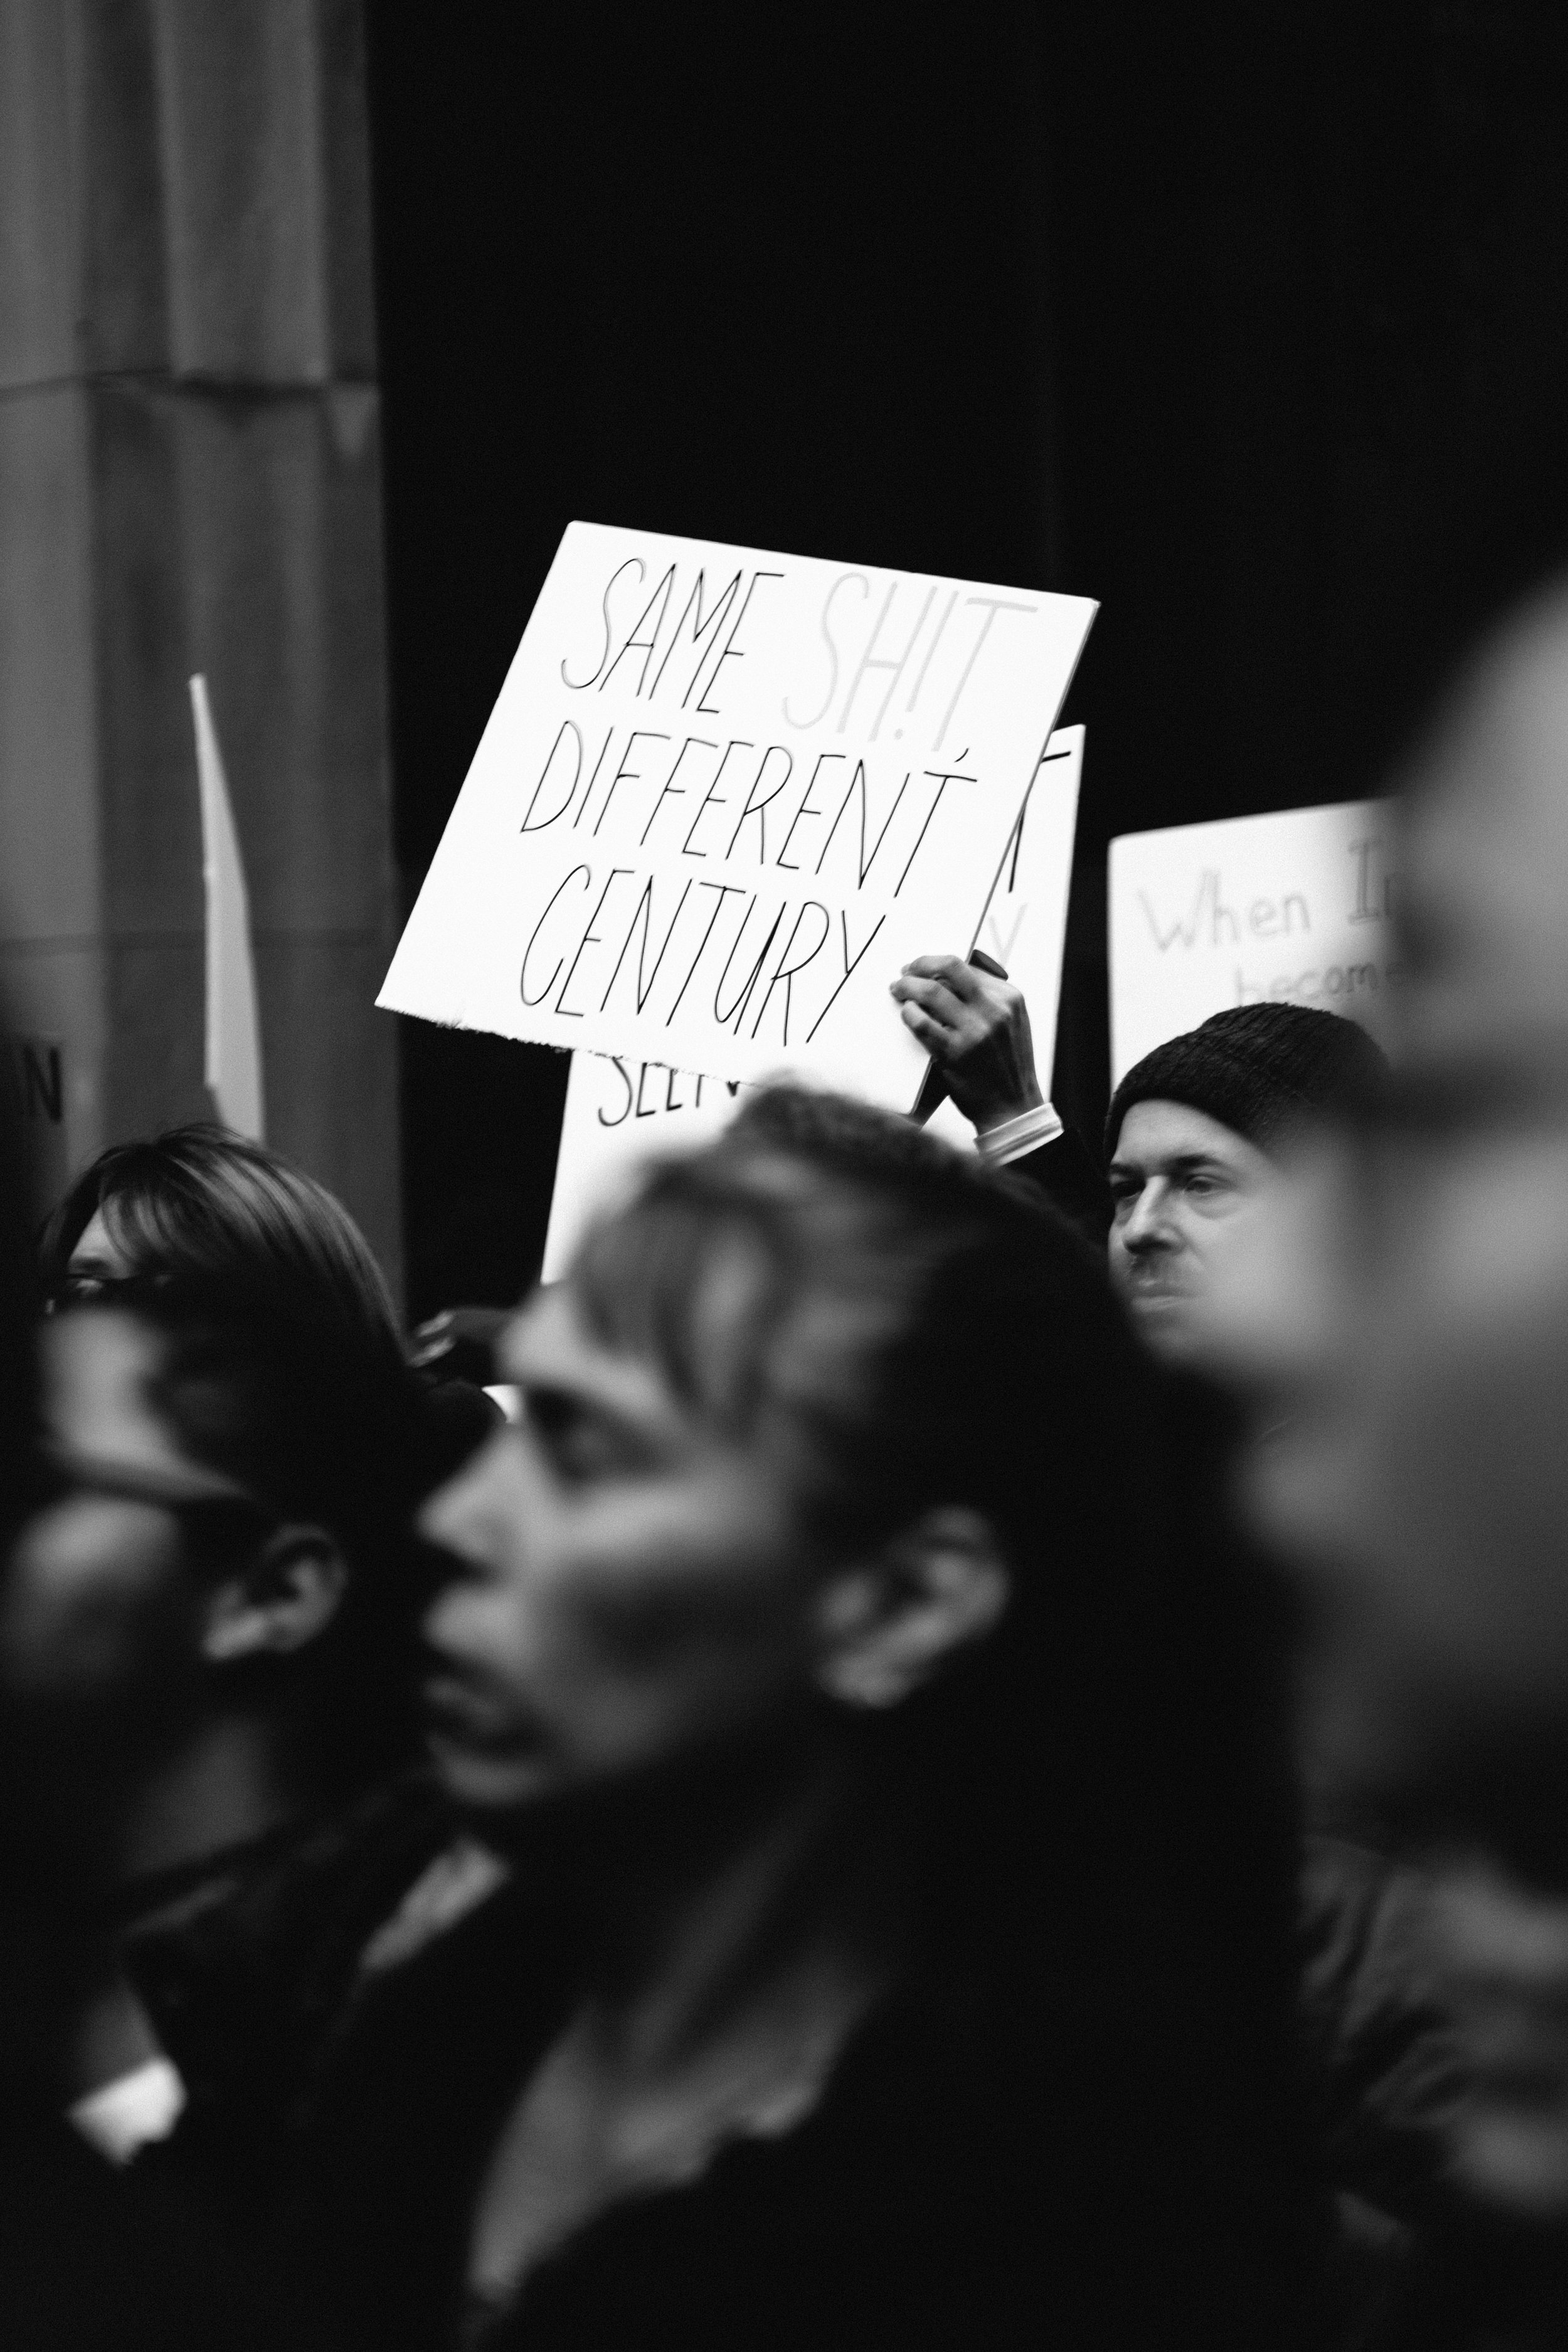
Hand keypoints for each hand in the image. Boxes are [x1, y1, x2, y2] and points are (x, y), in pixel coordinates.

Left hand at [890, 955, 1043, 1133]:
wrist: (1012, 1107)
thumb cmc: (1007, 1065)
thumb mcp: (1012, 1024)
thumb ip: (990, 1000)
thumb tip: (951, 978)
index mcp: (1010, 998)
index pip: (968, 966)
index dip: (939, 963)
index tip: (923, 967)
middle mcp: (994, 1010)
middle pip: (950, 967)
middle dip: (922, 964)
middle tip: (906, 970)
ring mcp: (975, 1031)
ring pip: (932, 991)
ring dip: (908, 986)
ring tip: (898, 989)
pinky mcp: (955, 1053)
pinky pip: (922, 1023)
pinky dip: (909, 1013)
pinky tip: (906, 1013)